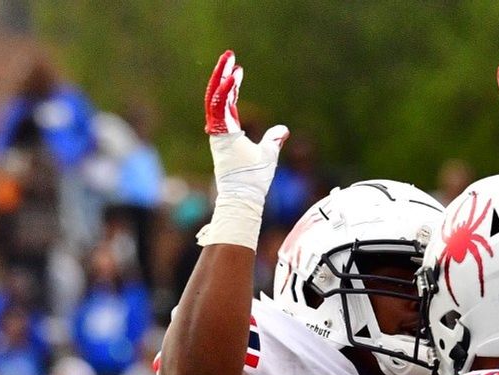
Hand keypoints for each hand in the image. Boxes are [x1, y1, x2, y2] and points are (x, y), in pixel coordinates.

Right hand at [203, 50, 287, 210]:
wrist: (245, 195)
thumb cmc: (254, 179)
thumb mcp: (268, 154)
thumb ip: (273, 140)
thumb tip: (283, 129)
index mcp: (229, 132)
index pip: (227, 103)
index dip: (232, 86)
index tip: (239, 70)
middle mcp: (220, 130)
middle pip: (218, 96)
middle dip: (222, 74)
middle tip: (229, 55)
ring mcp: (217, 132)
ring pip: (214, 98)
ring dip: (221, 77)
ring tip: (229, 59)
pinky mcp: (218, 135)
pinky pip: (218, 108)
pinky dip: (226, 92)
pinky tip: (234, 76)